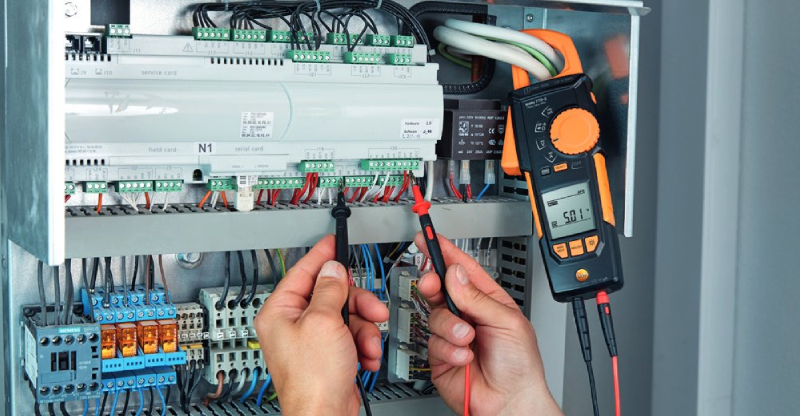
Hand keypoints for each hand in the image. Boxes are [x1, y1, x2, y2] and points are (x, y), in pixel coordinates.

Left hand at [254, 235, 388, 415]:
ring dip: (364, 328)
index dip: (322, 256)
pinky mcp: (330, 354)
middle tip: (370, 308)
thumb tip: (332, 269)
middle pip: (332, 294)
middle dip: (356, 304)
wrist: (326, 415)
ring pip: (347, 315)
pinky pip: (352, 335)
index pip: (302, 272)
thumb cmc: (313, 379)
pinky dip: (363, 344)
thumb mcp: (324, 321)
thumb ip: (330, 290)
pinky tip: (364, 356)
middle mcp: (294, 324)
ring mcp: (312, 340)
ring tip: (366, 344)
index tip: (334, 242)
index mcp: (280, 312)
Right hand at [414, 233, 561, 415]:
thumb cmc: (520, 366)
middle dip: (434, 284)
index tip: (428, 238)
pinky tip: (465, 357)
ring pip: (434, 316)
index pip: (462, 269)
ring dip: (452, 328)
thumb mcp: (506, 322)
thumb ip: (477, 297)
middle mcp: (467, 314)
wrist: (510, 402)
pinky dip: (449, 350)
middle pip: (439, 288)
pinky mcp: (440, 355)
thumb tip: (455, 275)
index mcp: (487, 300)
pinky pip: (433, 342)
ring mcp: (452, 334)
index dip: (444, 252)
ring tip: (469, 340)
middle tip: (433, 284)